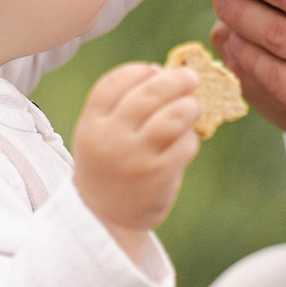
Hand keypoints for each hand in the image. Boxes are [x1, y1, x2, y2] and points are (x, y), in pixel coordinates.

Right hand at [71, 62, 203, 237]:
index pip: (113, 83)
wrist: (103, 217)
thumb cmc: (107, 165)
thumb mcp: (99, 134)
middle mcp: (111, 139)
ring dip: (190, 106)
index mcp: (91, 124)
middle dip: (175, 80)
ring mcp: (136, 158)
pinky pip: (185, 144)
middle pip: (148, 95)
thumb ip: (121, 106)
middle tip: (190, 77)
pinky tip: (186, 140)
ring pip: (173, 117)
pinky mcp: (159, 175)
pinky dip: (191, 137)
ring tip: (194, 106)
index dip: (138, 71)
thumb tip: (163, 71)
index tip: (154, 69)